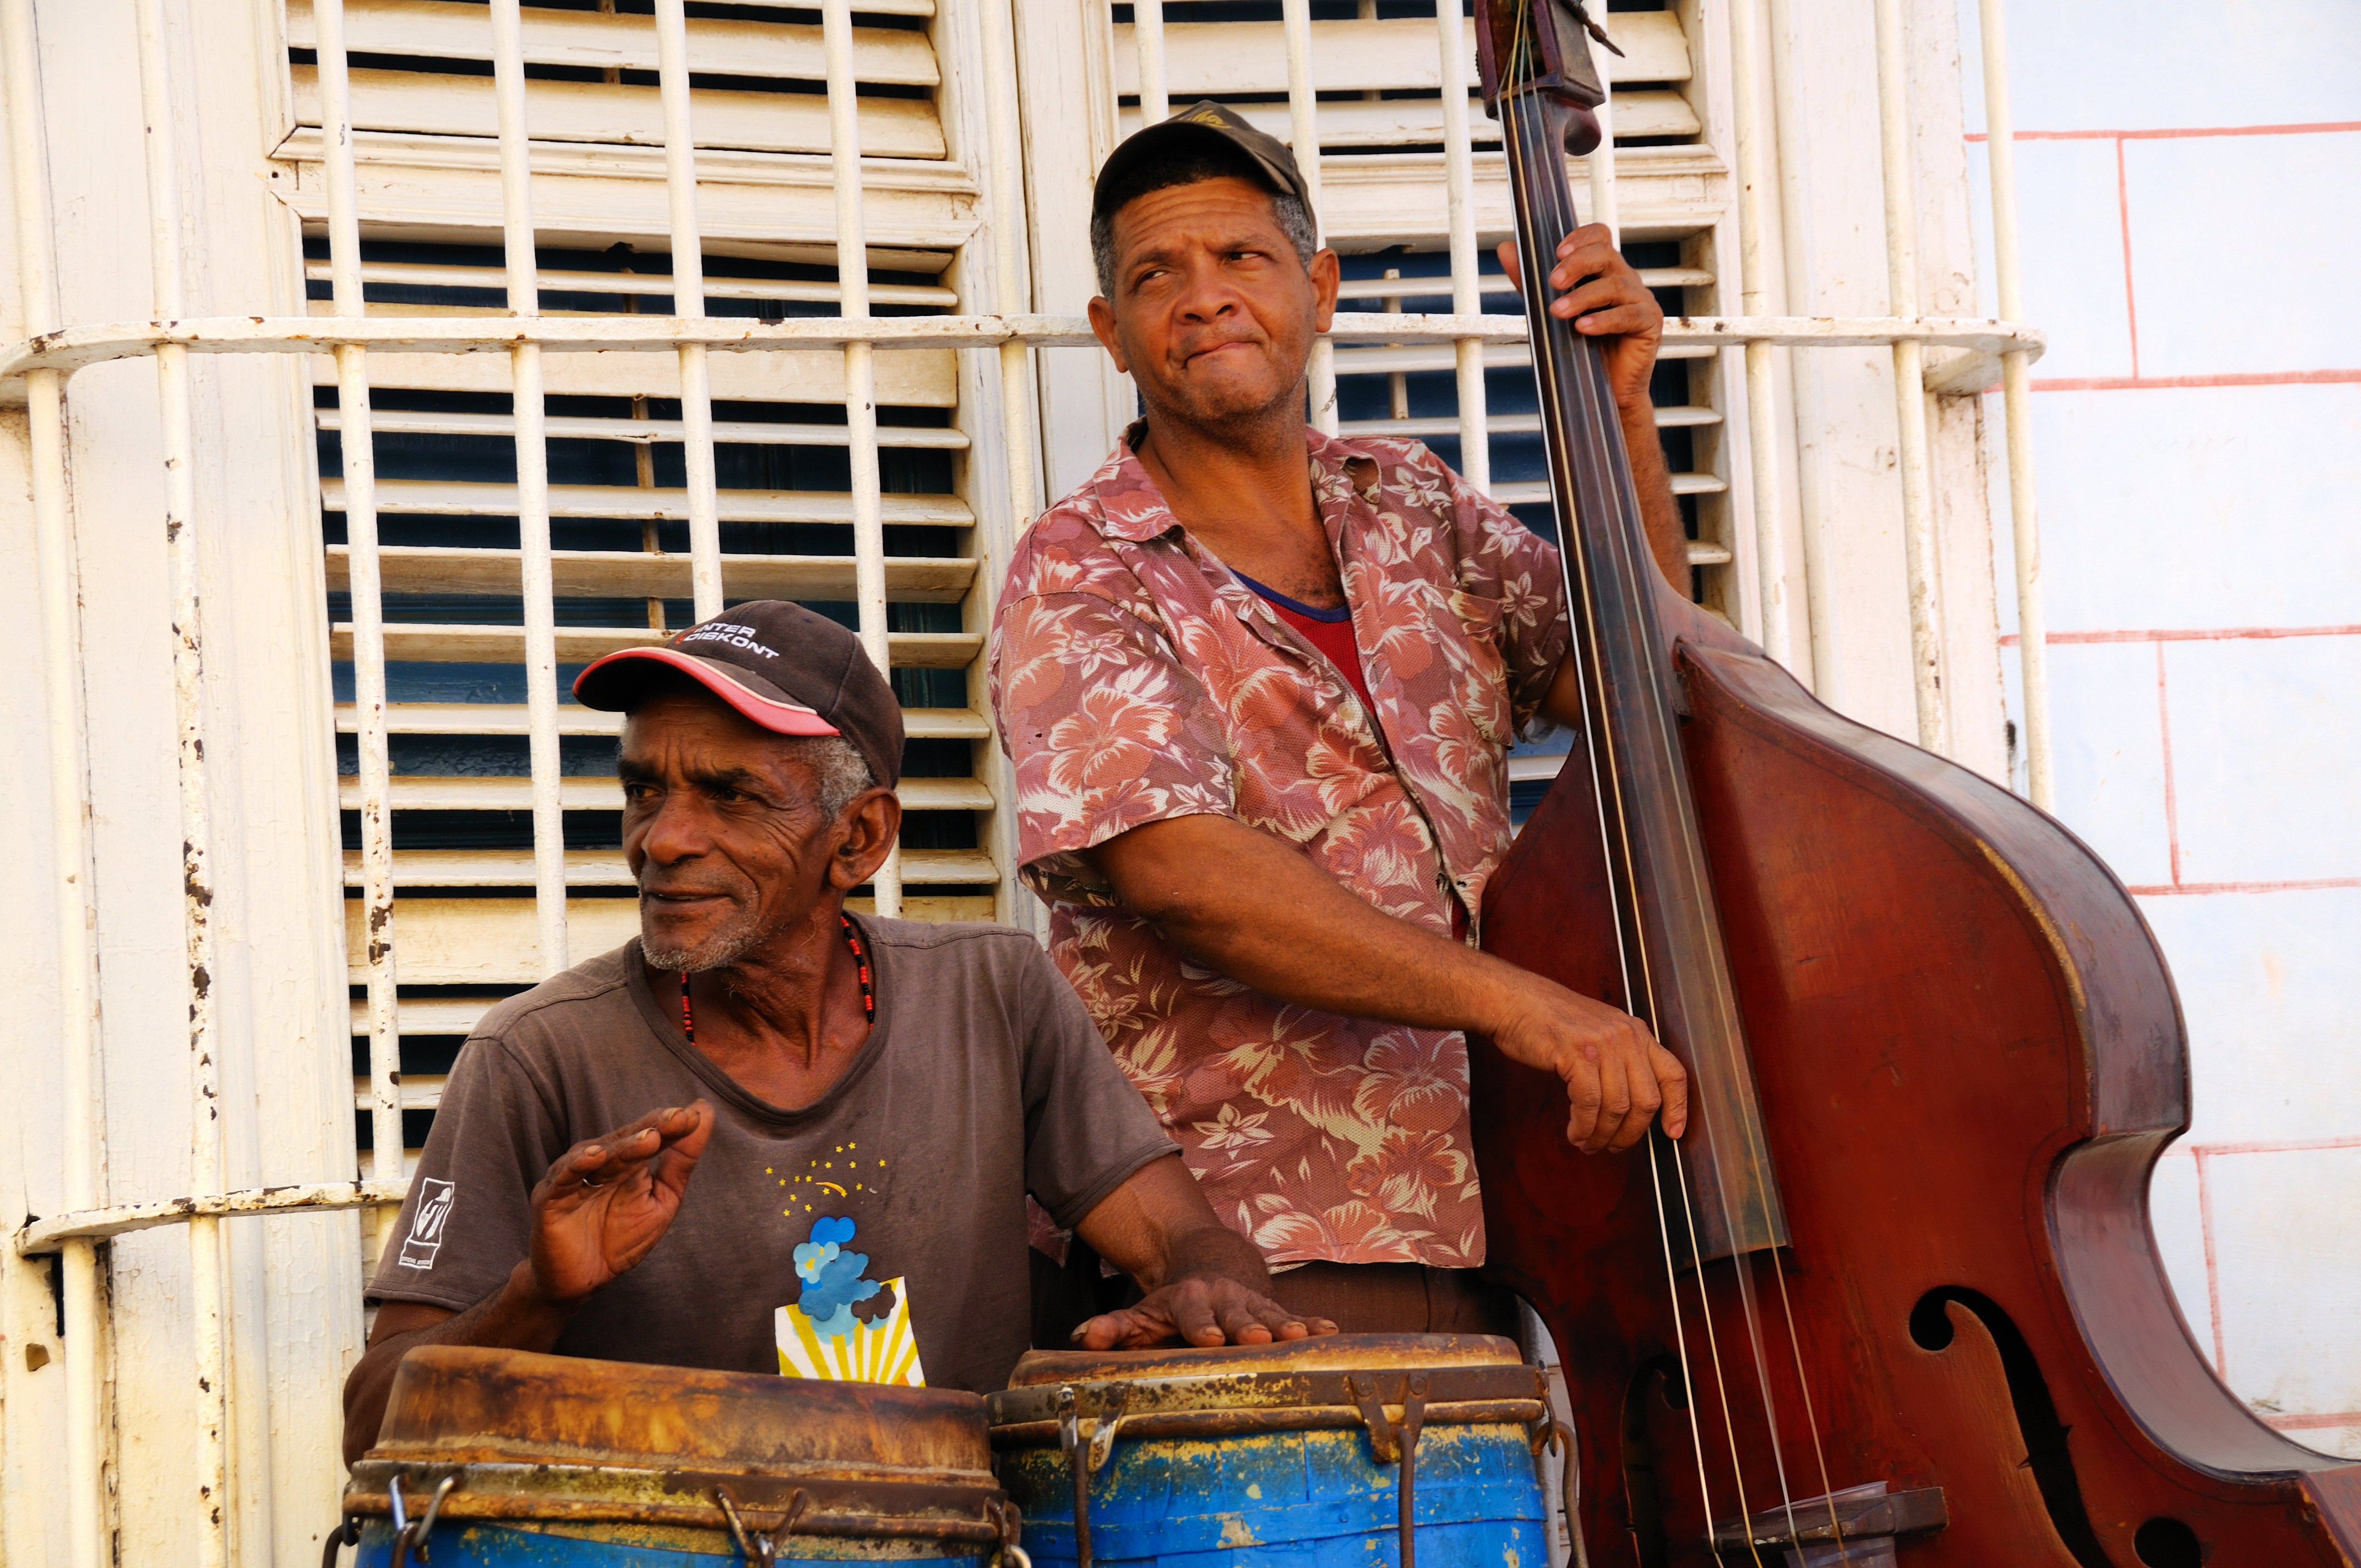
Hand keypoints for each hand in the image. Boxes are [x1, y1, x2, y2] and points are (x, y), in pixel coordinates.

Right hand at [526, 1101, 714, 1305]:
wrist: (584, 1281)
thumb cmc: (622, 1238)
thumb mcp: (663, 1198)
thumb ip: (681, 1158)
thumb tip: (704, 1110)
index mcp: (624, 1159)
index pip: (649, 1134)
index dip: (670, 1125)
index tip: (694, 1116)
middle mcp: (597, 1162)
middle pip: (626, 1140)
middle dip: (652, 1129)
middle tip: (677, 1118)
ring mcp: (572, 1178)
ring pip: (599, 1156)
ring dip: (624, 1146)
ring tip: (651, 1138)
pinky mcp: (549, 1200)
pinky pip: (563, 1180)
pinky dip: (577, 1166)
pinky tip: (596, 1156)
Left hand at [1073, 1277, 1337, 1350]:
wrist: (1211, 1264)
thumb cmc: (1173, 1305)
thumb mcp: (1141, 1315)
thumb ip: (1114, 1328)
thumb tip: (1082, 1338)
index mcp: (1191, 1300)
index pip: (1194, 1315)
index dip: (1202, 1326)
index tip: (1210, 1339)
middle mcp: (1225, 1298)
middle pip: (1237, 1314)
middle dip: (1249, 1325)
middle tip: (1260, 1338)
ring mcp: (1253, 1303)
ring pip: (1270, 1313)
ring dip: (1286, 1325)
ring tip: (1300, 1336)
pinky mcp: (1275, 1311)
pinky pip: (1297, 1316)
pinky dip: (1313, 1324)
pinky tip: (1330, 1332)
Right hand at [1489, 982, 1687, 1154]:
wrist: (1515, 1000)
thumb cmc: (1550, 1020)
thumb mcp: (1598, 1031)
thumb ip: (1619, 1059)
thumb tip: (1628, 1106)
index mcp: (1636, 1032)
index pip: (1673, 1073)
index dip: (1677, 1108)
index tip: (1672, 1133)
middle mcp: (1626, 1036)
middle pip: (1646, 1100)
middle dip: (1631, 1133)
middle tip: (1613, 1146)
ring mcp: (1602, 1044)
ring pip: (1617, 1107)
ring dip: (1602, 1135)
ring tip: (1587, 1143)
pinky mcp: (1577, 1054)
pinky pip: (1590, 1104)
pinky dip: (1584, 1126)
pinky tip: (1575, 1132)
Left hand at [1497, 224, 1663, 414]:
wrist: (1602, 392)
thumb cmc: (1579, 348)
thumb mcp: (1549, 309)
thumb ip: (1530, 282)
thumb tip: (1505, 249)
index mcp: (1604, 271)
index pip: (1600, 237)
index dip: (1581, 237)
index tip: (1557, 251)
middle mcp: (1625, 280)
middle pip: (1606, 255)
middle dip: (1577, 264)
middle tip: (1552, 282)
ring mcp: (1640, 301)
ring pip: (1614, 286)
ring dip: (1582, 297)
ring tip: (1558, 312)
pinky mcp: (1649, 324)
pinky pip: (1628, 315)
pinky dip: (1603, 320)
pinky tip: (1583, 328)